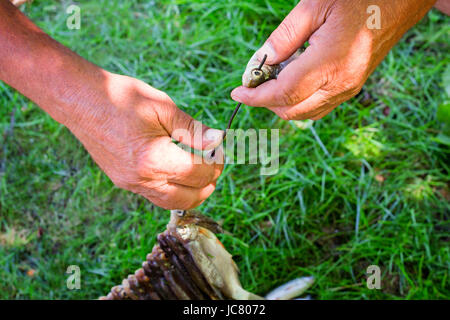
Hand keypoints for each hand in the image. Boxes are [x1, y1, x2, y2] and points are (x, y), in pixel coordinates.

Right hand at [0, 0, 222, 209]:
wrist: (81, 99)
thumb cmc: (122, 97)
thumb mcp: (163, 107)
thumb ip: (193, 130)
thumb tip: (217, 141)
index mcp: (155, 160)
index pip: (198, 173)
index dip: (216, 162)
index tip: (220, 149)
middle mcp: (142, 179)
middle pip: (188, 198)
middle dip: (208, 183)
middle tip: (216, 164)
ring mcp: (130, 184)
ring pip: (171, 203)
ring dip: (192, 193)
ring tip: (201, 173)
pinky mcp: (122, 181)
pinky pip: (154, 196)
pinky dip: (173, 190)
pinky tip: (178, 174)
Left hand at [231, 0, 435, 119]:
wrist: (399, 2)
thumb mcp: (314, 6)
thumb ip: (284, 38)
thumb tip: (260, 62)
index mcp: (331, 62)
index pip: (284, 93)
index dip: (256, 97)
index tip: (237, 93)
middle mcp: (341, 84)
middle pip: (292, 110)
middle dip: (266, 102)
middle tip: (253, 82)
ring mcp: (349, 89)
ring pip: (305, 113)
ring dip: (282, 103)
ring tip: (271, 78)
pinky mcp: (352, 88)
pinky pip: (318, 107)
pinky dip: (298, 101)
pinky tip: (292, 80)